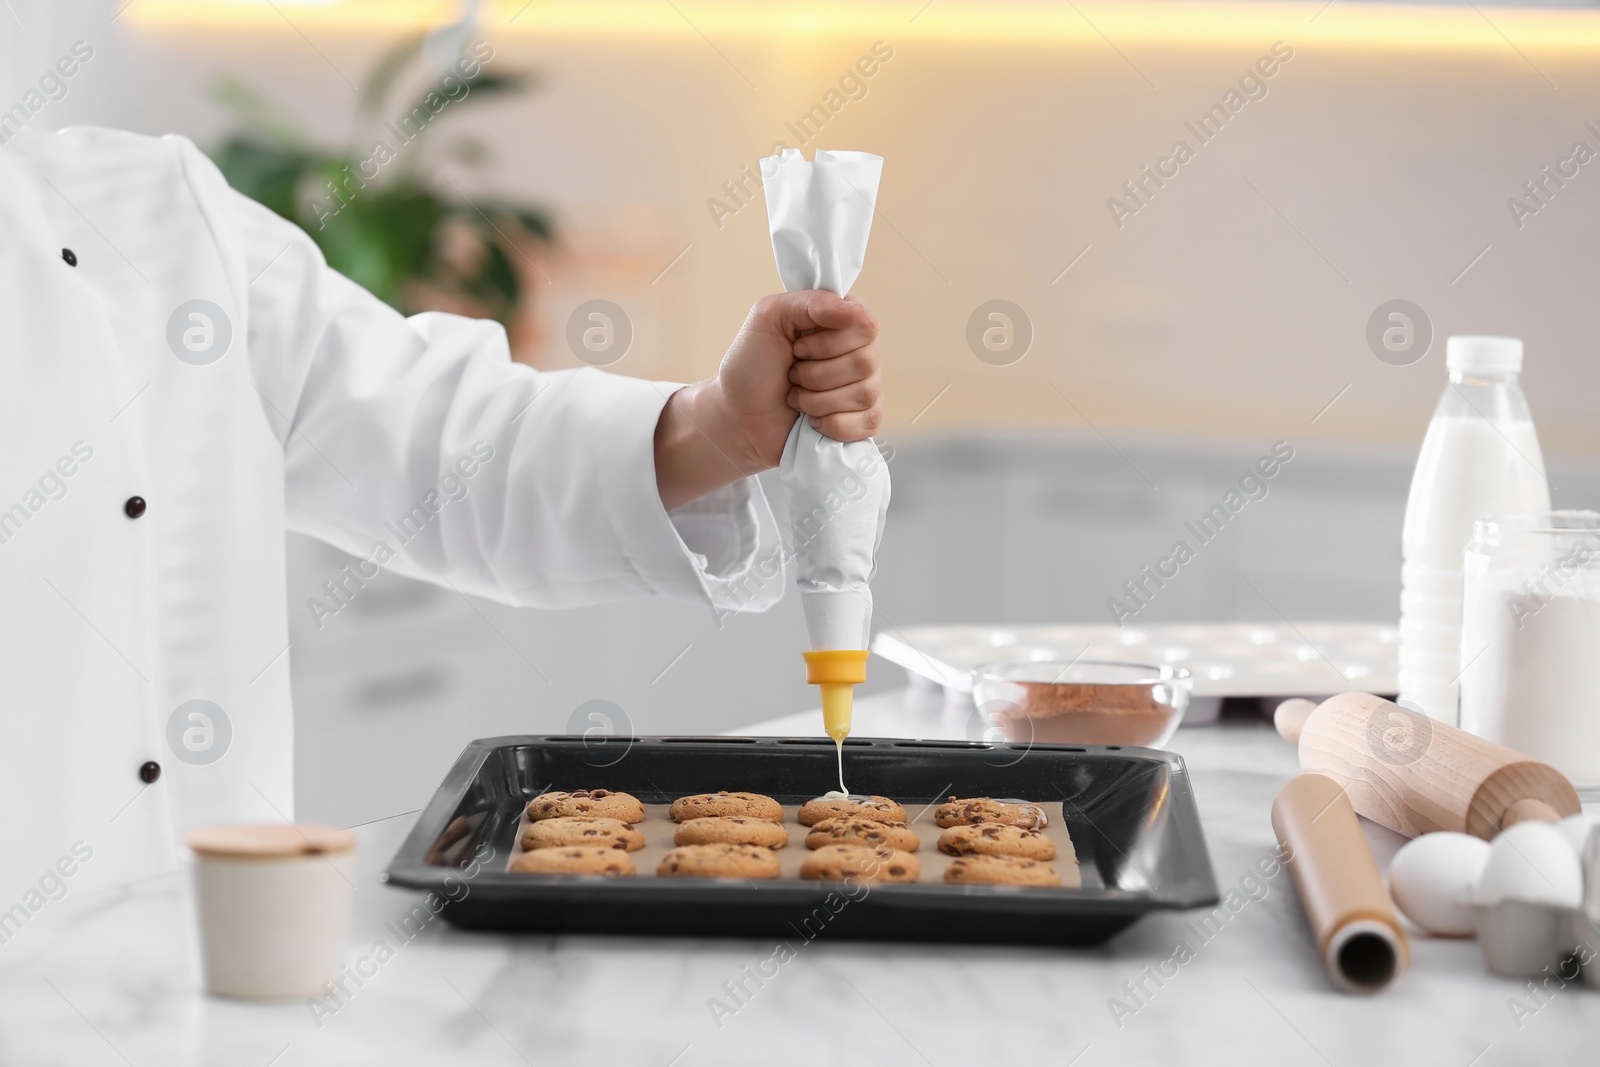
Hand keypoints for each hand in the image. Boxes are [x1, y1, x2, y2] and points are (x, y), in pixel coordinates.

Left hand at [655, 291, 881, 509]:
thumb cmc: (752, 366)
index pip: (865, 324)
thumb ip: (810, 302)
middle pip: (865, 362)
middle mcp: (860, 351)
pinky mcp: (862, 422)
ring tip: (796, 397)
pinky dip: (831, 425)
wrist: (738, 417)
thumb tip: (854, 310)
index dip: (829, 342)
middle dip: (817, 374)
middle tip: (792, 374)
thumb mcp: (769, 317)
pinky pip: (868, 423)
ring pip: (864, 394)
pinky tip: (812, 421)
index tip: (797, 347)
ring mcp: (865, 388)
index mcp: (842, 320)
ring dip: (818, 401)